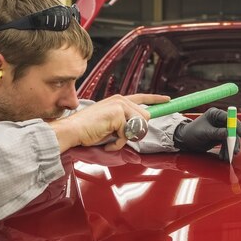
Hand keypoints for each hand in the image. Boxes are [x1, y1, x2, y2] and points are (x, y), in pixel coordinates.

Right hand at [49, 94, 168, 151]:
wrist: (73, 130)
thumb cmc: (88, 129)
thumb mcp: (110, 123)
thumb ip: (125, 122)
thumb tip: (139, 128)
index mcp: (118, 100)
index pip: (142, 97)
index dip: (156, 99)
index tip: (168, 100)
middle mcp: (120, 100)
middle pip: (145, 118)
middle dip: (134, 131)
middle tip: (118, 136)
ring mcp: (119, 106)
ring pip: (138, 127)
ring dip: (125, 138)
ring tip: (110, 138)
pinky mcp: (117, 114)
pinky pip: (127, 135)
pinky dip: (117, 143)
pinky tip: (106, 141)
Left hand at [173, 107, 240, 160]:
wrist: (185, 141)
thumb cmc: (191, 133)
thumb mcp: (204, 133)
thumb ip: (216, 132)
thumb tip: (228, 133)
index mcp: (215, 114)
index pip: (229, 118)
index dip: (236, 125)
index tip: (240, 134)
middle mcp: (219, 120)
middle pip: (233, 129)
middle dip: (234, 141)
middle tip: (234, 151)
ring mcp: (221, 129)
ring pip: (231, 138)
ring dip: (230, 148)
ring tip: (227, 157)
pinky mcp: (220, 137)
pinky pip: (227, 143)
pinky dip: (226, 150)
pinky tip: (223, 156)